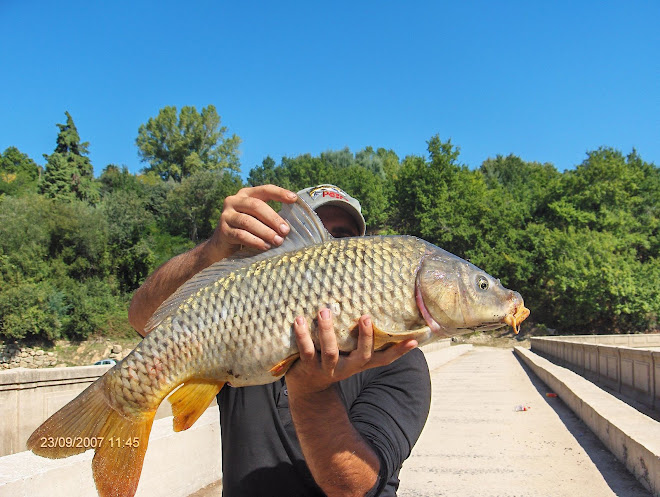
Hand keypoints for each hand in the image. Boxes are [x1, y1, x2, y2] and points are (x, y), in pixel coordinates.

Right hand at [207, 185, 296, 260]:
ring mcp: (226, 215)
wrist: (221, 246)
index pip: (264, 190)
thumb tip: (291, 224)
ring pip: (248, 222)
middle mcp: (234, 201)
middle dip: (273, 218)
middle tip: (286, 231)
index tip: (294, 199)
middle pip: (256, 205)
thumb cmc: (247, 230)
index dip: (279, 193)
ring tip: (278, 241)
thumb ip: (269, 217)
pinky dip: (255, 241)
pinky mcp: (223, 231)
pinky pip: (241, 235)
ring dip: (265, 232)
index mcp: (246, 194)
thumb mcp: (258, 219)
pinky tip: (265, 247)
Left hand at [286, 308, 417, 395]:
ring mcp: (328, 368)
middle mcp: (347, 367)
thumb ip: (356, 339)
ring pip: (330, 351)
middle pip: (361, 356)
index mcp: (359, 363)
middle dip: (365, 337)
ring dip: (327, 330)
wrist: (306, 388)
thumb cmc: (330, 360)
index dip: (399, 351)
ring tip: (324, 310)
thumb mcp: (346, 353)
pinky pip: (306, 350)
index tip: (414, 340)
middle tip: (365, 316)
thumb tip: (369, 308)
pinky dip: (302, 335)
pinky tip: (299, 320)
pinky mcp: (308, 367)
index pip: (384, 359)